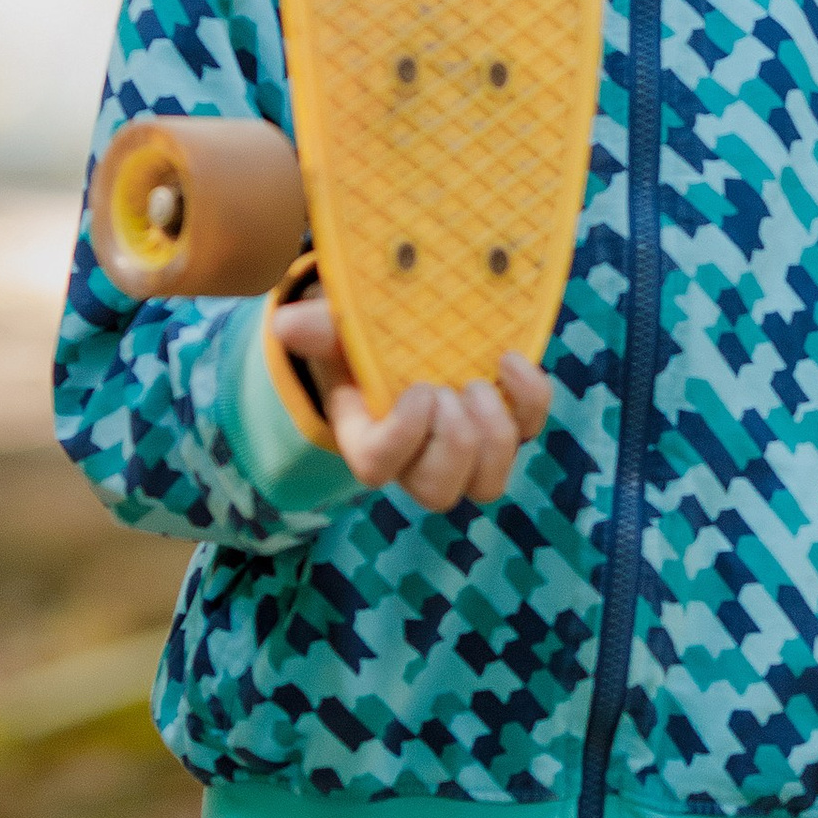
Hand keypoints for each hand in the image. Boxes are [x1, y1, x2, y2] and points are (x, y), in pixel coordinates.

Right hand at [271, 292, 551, 509]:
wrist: (403, 329)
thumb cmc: (362, 338)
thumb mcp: (339, 328)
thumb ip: (319, 327)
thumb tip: (288, 324)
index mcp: (368, 439)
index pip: (377, 469)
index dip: (403, 437)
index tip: (418, 390)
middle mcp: (417, 459)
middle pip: (439, 493)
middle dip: (453, 442)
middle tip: (452, 392)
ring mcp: (465, 450)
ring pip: (488, 485)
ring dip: (493, 434)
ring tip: (479, 385)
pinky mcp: (506, 426)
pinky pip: (529, 432)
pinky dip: (530, 400)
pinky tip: (509, 362)